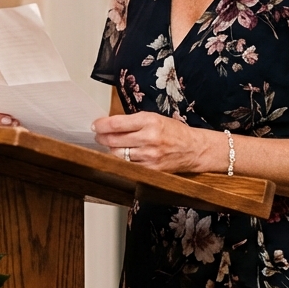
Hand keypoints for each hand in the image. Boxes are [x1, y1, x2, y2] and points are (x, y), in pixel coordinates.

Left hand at [91, 111, 210, 173]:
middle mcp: (149, 138)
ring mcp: (149, 156)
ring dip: (110, 149)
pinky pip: (128, 166)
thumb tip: (110, 124)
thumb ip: (133, 121)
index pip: (116, 124)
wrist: (193, 149)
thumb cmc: (174, 131)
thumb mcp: (155, 118)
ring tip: (110, 144)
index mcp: (149, 121)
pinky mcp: (151, 169)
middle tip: (98, 135)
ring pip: (118, 154)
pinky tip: (121, 156)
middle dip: (102, 137)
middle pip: (114, 140)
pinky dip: (121, 161)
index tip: (95, 125)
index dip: (101, 125)